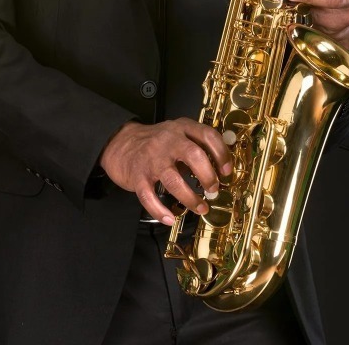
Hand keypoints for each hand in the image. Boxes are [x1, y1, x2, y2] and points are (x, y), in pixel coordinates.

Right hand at [99, 119, 232, 224]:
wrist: (121, 143)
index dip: (222, 154)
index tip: (227, 171)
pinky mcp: (138, 176)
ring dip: (190, 198)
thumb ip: (197, 145)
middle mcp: (168, 140)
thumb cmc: (156, 143)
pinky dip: (160, 211)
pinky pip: (149, 197)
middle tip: (214, 189)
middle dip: (208, 176)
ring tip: (200, 207)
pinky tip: (170, 218)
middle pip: (194, 155)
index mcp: (181, 128)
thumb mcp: (178, 134)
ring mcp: (152, 158)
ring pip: (174, 179)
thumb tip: (222, 167)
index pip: (208, 135)